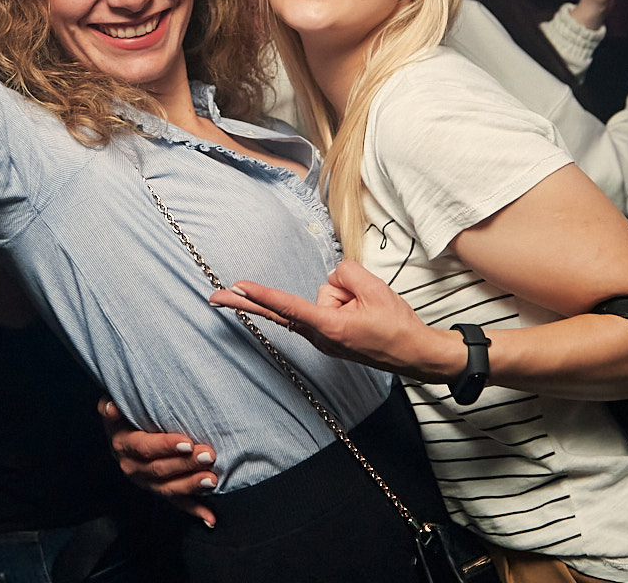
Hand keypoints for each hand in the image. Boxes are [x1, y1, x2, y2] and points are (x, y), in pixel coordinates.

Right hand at [97, 398, 216, 526]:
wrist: (123, 429)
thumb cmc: (125, 411)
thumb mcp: (113, 403)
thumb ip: (111, 406)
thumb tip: (112, 407)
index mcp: (123, 445)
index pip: (144, 448)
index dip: (165, 446)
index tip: (187, 443)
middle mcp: (132, 467)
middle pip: (159, 469)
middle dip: (185, 464)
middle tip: (208, 455)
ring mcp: (146, 482)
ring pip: (168, 488)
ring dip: (191, 486)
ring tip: (212, 480)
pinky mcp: (158, 490)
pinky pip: (176, 502)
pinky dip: (194, 510)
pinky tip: (210, 518)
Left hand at [209, 259, 461, 382]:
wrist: (414, 353)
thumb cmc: (396, 324)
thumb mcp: (373, 289)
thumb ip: (344, 275)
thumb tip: (330, 280)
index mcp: (330, 326)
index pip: (288, 305)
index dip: (262, 293)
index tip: (237, 286)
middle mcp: (320, 336)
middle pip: (282, 310)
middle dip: (248, 302)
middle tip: (213, 296)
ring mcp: (324, 338)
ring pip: (321, 297)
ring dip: (344, 296)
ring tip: (368, 310)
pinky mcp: (329, 336)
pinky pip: (323, 309)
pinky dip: (338, 303)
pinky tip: (360, 310)